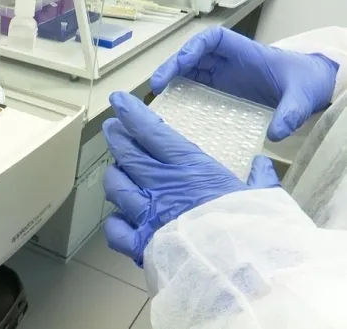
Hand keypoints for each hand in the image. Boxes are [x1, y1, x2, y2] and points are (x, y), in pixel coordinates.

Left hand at [103, 92, 278, 265]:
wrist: (241, 270)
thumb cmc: (253, 229)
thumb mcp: (262, 196)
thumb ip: (258, 179)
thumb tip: (262, 165)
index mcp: (189, 168)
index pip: (151, 132)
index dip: (131, 114)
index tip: (119, 102)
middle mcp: (161, 186)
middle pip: (128, 154)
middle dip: (116, 138)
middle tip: (111, 129)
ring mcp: (147, 214)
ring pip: (116, 186)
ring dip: (115, 176)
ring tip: (116, 171)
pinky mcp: (141, 243)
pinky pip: (115, 229)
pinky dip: (115, 223)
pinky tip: (120, 219)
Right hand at [151, 26, 338, 140]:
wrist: (310, 88)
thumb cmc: (305, 82)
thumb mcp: (301, 96)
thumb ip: (290, 113)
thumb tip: (275, 134)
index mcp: (243, 51)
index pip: (212, 39)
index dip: (194, 47)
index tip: (183, 61)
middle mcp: (227, 61)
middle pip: (192, 55)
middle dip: (172, 66)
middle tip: (157, 84)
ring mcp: (221, 76)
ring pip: (189, 71)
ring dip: (171, 80)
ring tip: (157, 95)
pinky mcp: (220, 92)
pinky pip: (195, 88)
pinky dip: (180, 94)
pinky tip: (171, 107)